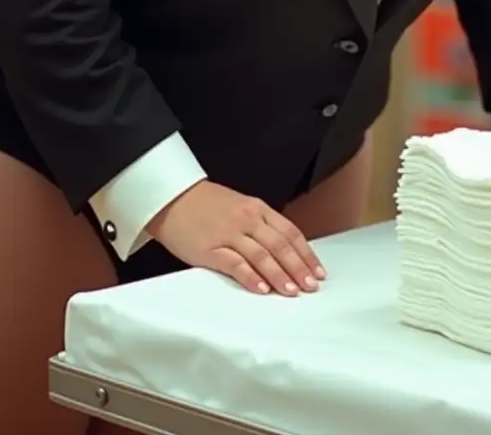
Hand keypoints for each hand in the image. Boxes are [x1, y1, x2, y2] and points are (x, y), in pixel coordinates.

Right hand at [146, 180, 325, 297]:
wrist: (173, 197)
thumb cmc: (207, 204)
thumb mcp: (240, 206)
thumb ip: (261, 224)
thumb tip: (284, 251)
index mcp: (258, 209)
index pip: (290, 232)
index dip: (306, 253)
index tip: (318, 272)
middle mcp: (247, 219)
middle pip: (279, 245)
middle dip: (298, 268)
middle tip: (311, 287)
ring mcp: (228, 233)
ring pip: (261, 255)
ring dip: (279, 275)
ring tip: (292, 292)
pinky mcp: (210, 249)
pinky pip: (234, 264)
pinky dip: (250, 277)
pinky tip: (262, 289)